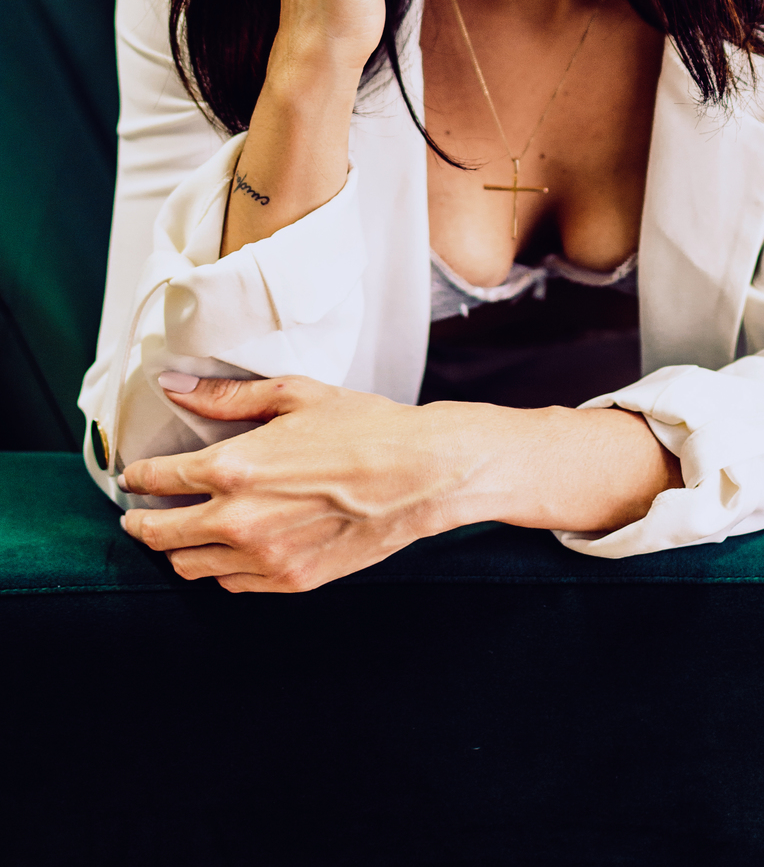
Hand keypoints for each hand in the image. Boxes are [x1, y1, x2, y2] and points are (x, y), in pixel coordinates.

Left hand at [119, 376, 480, 592]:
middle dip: (142, 522)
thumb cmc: (363, 427)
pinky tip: (227, 549)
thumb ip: (227, 397)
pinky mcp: (291, 580)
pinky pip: (232, 584)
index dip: (139, 476)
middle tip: (140, 513)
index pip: (159, 479)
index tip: (136, 474)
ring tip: (180, 533)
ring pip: (190, 566)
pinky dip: (219, 567)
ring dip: (176, 549)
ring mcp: (265, 557)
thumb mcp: (294, 396)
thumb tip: (176, 387)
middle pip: (161, 534)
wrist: (420, 473)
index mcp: (234, 468)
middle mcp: (239, 520)